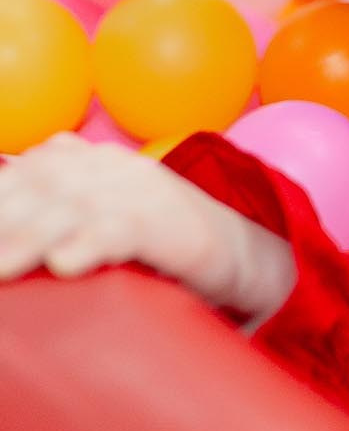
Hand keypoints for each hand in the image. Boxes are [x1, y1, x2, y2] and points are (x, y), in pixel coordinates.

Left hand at [0, 136, 295, 322]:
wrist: (243, 254)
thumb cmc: (158, 245)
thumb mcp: (102, 218)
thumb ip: (60, 206)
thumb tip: (11, 202)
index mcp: (91, 162)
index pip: (31, 170)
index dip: (2, 192)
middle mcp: (112, 168)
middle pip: (42, 186)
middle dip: (6, 216)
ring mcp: (142, 192)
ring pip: (73, 207)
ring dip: (30, 237)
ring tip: (0, 268)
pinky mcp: (170, 224)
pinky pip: (123, 229)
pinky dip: (91, 244)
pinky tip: (65, 264)